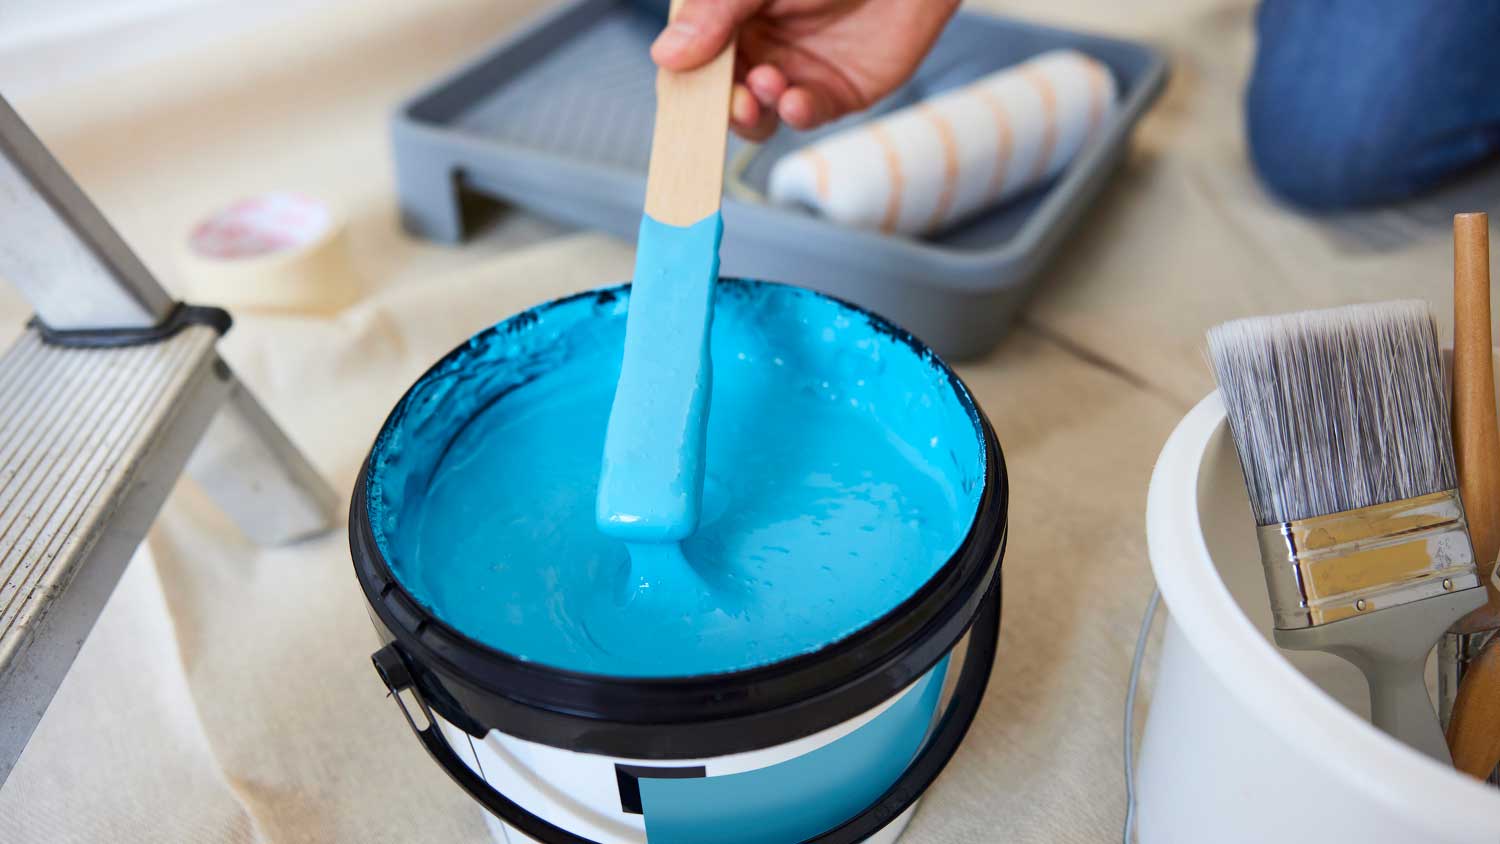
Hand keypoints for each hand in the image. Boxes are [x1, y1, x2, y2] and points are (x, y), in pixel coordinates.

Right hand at [650, 0, 960, 140]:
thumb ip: (714, 15)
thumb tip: (665, 56)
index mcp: (729, 17)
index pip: (691, 57)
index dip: (683, 79)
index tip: (680, 90)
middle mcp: (757, 47)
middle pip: (719, 95)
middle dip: (721, 105)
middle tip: (733, 100)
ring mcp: (794, 72)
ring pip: (759, 114)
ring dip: (755, 110)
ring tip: (767, 85)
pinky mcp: (834, 92)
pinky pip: (805, 114)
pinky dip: (796, 113)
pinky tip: (794, 101)